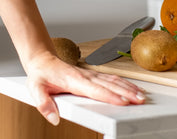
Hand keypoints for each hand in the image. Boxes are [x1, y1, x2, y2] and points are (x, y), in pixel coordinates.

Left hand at [23, 50, 145, 125]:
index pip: (95, 89)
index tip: (123, 101)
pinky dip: (123, 83)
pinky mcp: (92, 75)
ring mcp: (90, 75)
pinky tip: (131, 88)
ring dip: (128, 88)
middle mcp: (85, 76)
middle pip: (109, 85)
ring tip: (141, 96)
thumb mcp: (35, 88)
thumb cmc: (41, 73)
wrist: (42, 59)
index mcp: (74, 80)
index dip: (110, 96)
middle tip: (140, 100)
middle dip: (126, 92)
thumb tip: (53, 118)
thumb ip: (44, 104)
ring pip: (113, 80)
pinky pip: (110, 78)